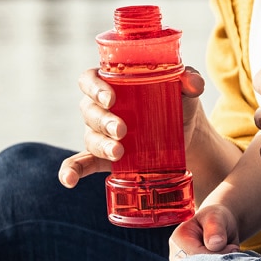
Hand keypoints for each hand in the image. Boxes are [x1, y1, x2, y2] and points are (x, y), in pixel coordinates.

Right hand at [58, 65, 206, 187]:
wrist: (186, 135)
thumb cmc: (179, 102)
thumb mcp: (185, 90)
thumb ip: (189, 80)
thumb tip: (192, 83)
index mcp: (113, 82)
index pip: (89, 80)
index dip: (94, 88)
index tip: (110, 98)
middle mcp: (100, 107)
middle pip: (89, 110)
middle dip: (103, 121)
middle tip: (122, 130)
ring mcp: (100, 133)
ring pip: (89, 137)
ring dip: (100, 145)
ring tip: (119, 153)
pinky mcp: (103, 158)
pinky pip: (80, 163)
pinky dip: (71, 170)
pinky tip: (68, 180)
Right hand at [169, 204, 240, 260]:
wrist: (219, 227)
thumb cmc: (216, 219)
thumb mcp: (216, 217)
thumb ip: (215, 228)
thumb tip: (215, 244)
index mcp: (178, 240)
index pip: (196, 256)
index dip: (217, 255)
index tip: (232, 248)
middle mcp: (177, 256)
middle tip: (233, 252)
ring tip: (230, 255)